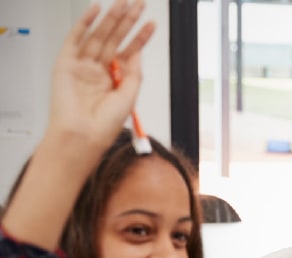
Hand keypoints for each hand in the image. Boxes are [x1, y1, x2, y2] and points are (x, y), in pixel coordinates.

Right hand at [47, 0, 154, 148]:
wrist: (83, 136)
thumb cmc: (104, 124)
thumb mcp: (129, 95)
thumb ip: (133, 72)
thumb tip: (137, 51)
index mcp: (112, 79)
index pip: (128, 52)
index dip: (140, 37)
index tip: (151, 24)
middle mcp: (97, 71)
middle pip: (114, 39)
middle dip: (127, 21)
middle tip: (138, 4)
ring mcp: (81, 66)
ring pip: (98, 36)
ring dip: (111, 19)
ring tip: (124, 4)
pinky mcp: (65, 64)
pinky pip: (75, 39)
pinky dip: (84, 23)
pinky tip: (95, 10)